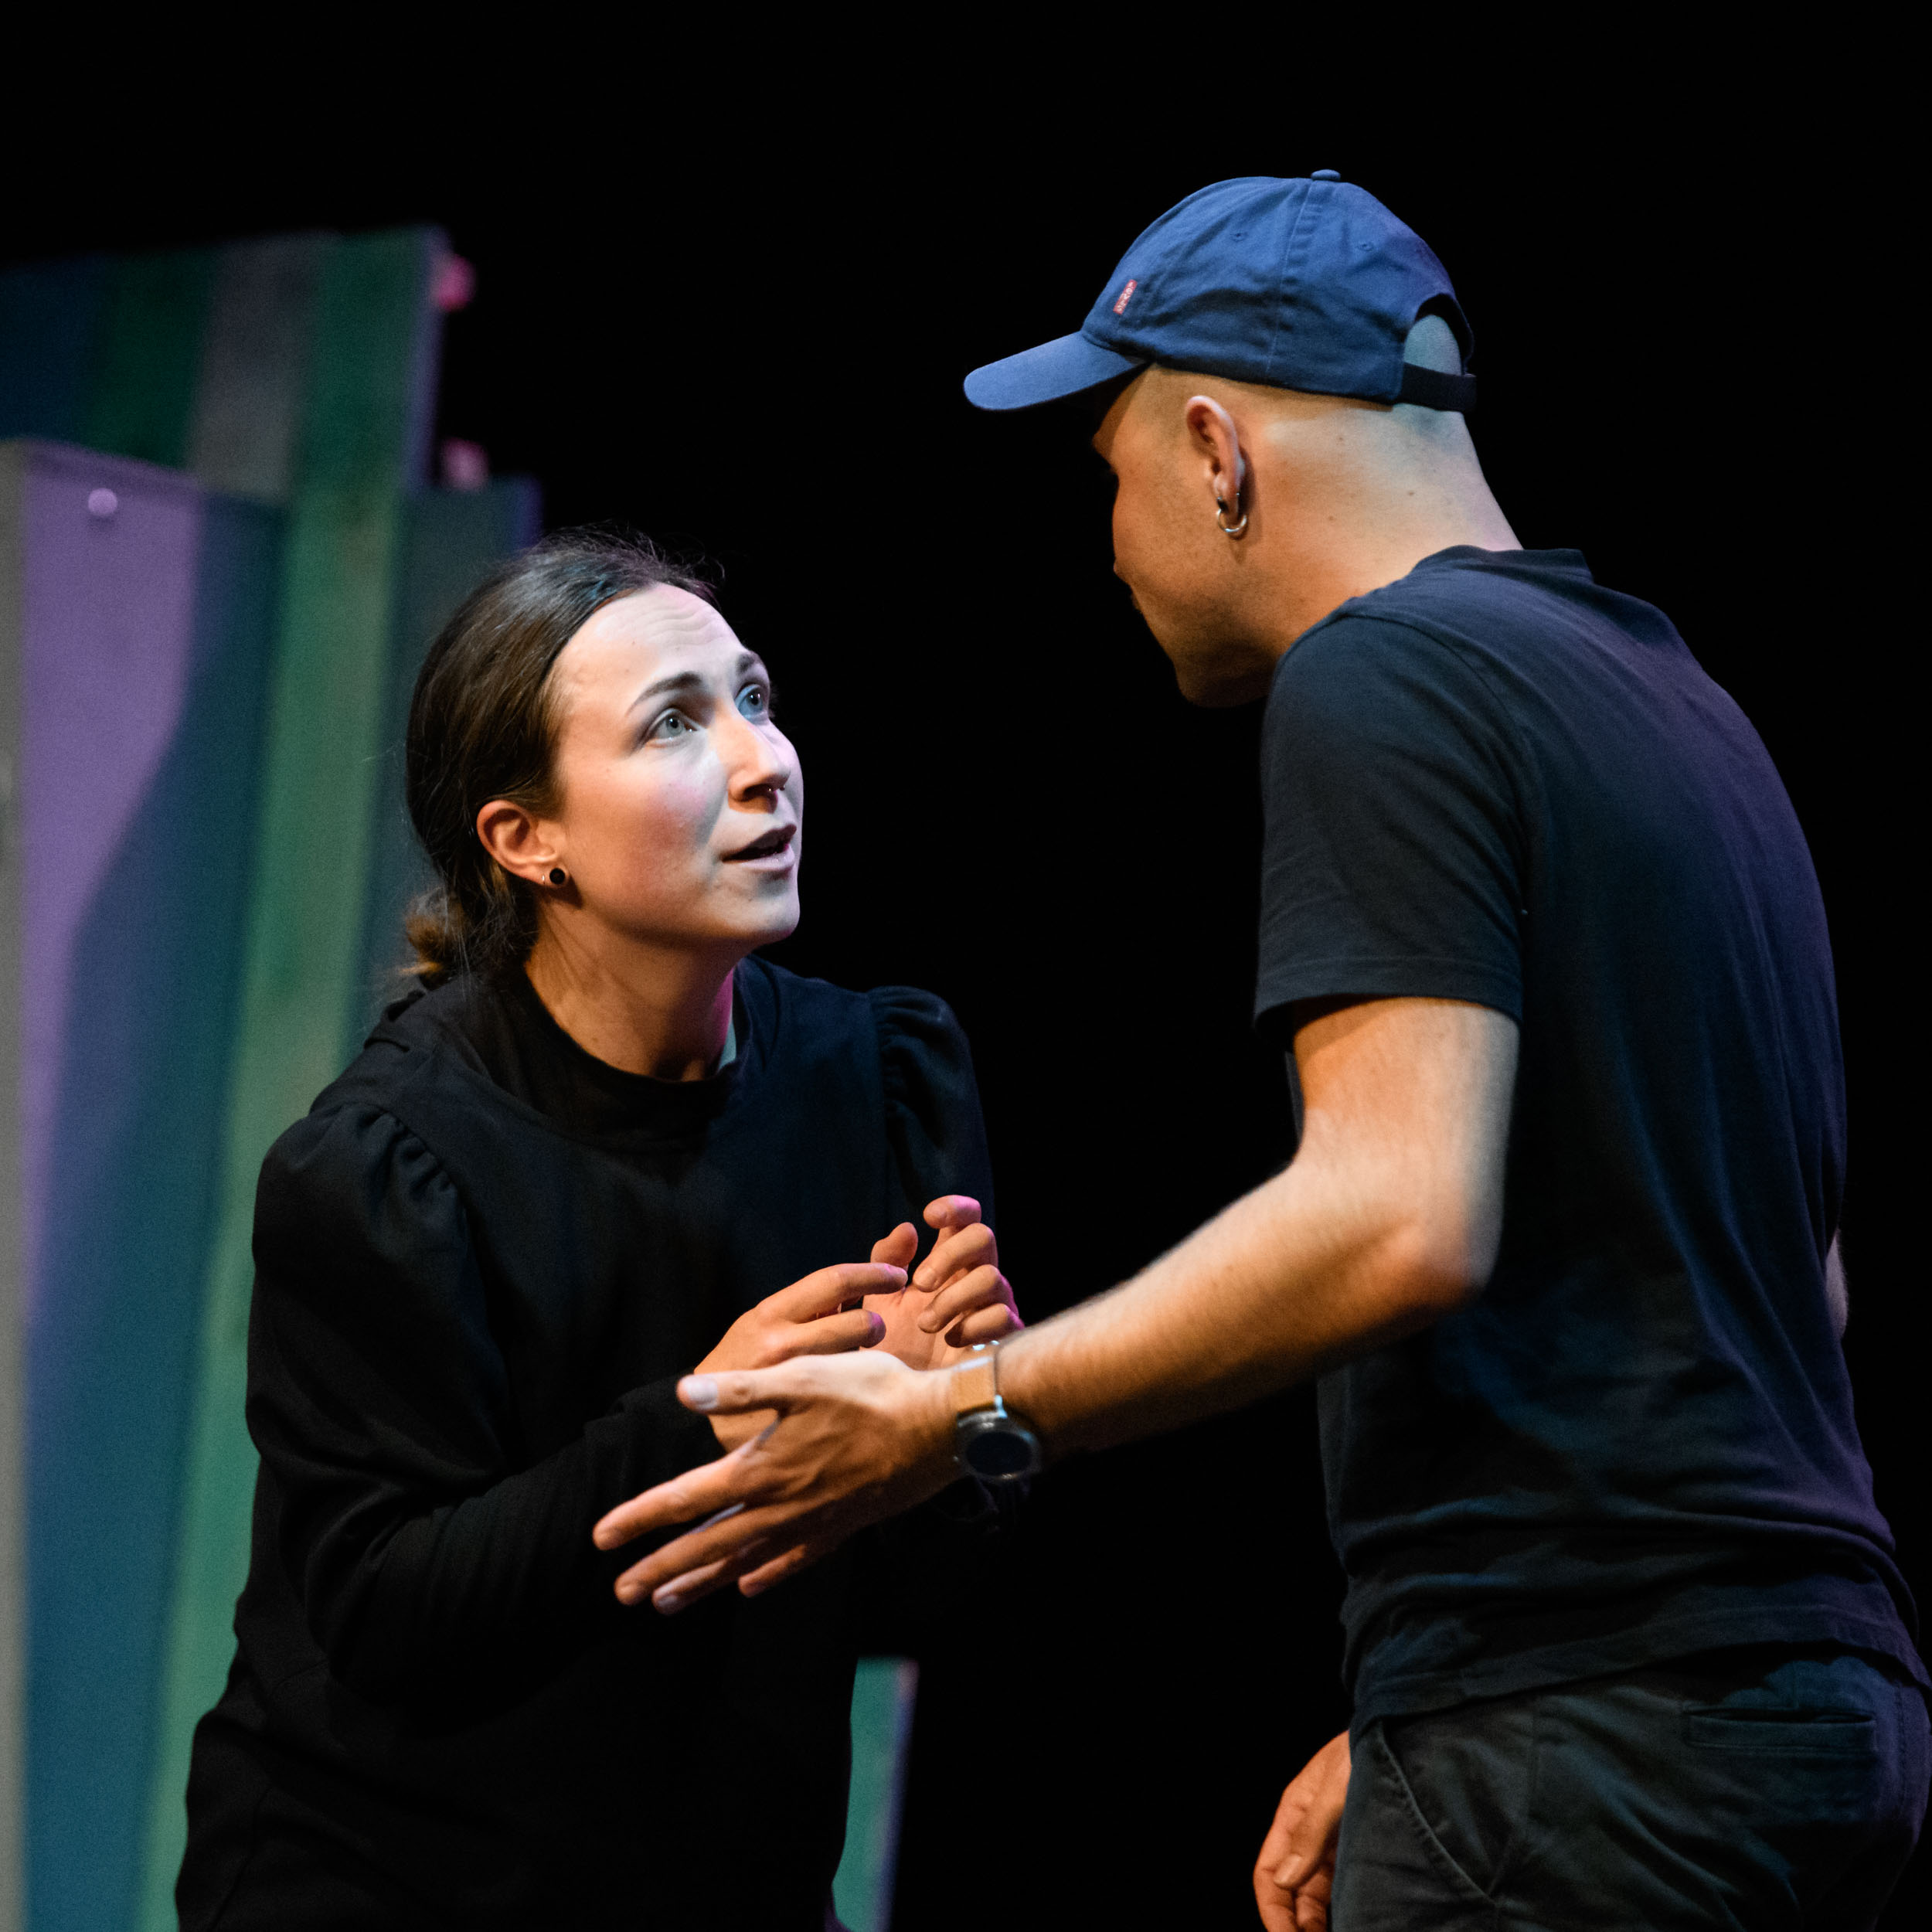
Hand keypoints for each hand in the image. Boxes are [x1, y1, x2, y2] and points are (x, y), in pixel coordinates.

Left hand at [592, 1349, 957, 1611]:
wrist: (939, 1430)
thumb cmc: (871, 1394)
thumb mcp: (802, 1376)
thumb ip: (740, 1389)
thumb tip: (683, 1394)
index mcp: (762, 1468)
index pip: (686, 1498)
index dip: (640, 1517)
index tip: (601, 1537)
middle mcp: (780, 1505)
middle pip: (707, 1544)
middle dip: (660, 1568)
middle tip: (620, 1592)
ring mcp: (813, 1522)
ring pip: (745, 1561)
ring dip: (703, 1582)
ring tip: (666, 1603)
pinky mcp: (842, 1526)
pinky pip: (793, 1560)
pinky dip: (767, 1575)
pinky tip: (750, 1587)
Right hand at [691, 1261, 904, 1449]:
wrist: (704, 1415)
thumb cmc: (742, 1360)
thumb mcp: (767, 1321)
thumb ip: (811, 1303)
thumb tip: (860, 1275)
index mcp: (773, 1312)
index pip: (835, 1280)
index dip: (873, 1274)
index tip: (897, 1276)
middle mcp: (782, 1343)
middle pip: (859, 1322)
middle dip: (876, 1324)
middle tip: (875, 1330)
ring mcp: (791, 1382)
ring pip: (858, 1360)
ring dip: (864, 1358)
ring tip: (852, 1365)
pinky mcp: (800, 1414)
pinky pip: (845, 1395)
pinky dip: (851, 1389)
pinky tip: (845, 1394)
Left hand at [865, 1196, 1021, 1370]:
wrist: (905, 1400)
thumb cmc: (896, 1347)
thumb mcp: (881, 1300)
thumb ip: (887, 1261)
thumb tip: (907, 1228)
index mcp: (951, 1263)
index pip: (966, 1220)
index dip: (955, 1208)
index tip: (930, 1216)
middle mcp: (976, 1278)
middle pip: (983, 1237)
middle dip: (950, 1254)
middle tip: (920, 1283)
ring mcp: (994, 1306)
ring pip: (992, 1277)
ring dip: (953, 1298)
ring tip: (924, 1325)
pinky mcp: (1005, 1337)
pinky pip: (1002, 1316)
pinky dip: (972, 1325)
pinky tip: (950, 1341)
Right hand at [1253, 1732, 1349, 1930]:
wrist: (1411, 1731)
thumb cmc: (1367, 1748)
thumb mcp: (1335, 1788)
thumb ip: (1311, 1834)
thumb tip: (1284, 1879)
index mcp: (1294, 1814)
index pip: (1269, 1873)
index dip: (1273, 1911)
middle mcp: (1312, 1834)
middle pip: (1293, 1892)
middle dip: (1297, 1925)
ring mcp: (1338, 1844)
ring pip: (1319, 1897)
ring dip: (1321, 1923)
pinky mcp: (1365, 1849)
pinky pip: (1348, 1889)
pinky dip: (1346, 1912)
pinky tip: (1357, 1923)